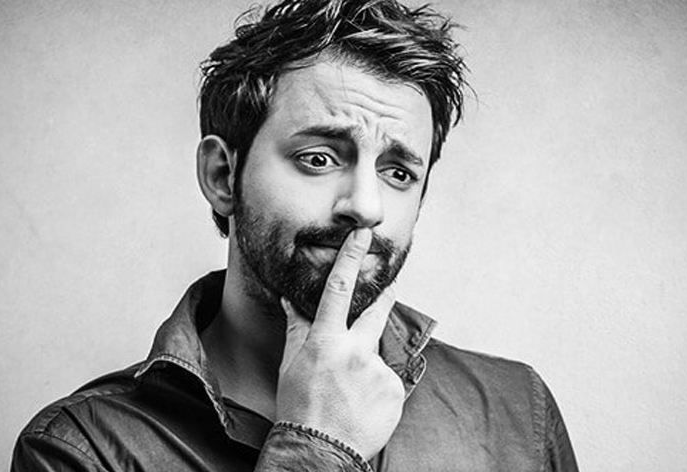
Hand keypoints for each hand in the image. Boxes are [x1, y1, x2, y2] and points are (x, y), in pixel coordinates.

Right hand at [275, 227, 403, 459]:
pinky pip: (388, 381)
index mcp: (325, 342)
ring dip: (367, 366)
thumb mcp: (291, 365)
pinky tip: (362, 406)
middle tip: (389, 282)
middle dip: (384, 293)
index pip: (338, 290)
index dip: (351, 259)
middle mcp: (355, 352)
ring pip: (378, 355)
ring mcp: (378, 372)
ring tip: (350, 392)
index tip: (362, 236)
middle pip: (377, 311)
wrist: (319, 452)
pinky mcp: (394, 392)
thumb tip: (292, 301)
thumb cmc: (300, 409)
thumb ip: (297, 329)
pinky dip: (377, 390)